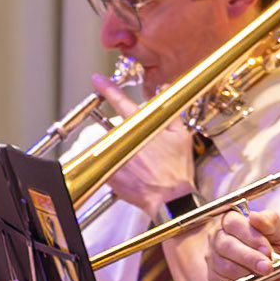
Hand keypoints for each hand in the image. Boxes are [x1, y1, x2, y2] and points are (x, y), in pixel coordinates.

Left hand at [96, 74, 196, 214]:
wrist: (171, 199)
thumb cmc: (177, 170)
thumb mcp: (181, 136)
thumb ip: (171, 111)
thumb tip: (166, 90)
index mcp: (141, 126)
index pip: (120, 101)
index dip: (107, 88)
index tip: (98, 81)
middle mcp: (124, 139)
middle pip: (116, 128)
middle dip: (127, 137)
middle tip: (145, 153)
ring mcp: (114, 156)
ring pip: (111, 146)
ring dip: (122, 152)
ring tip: (141, 168)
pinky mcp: (109, 173)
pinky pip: (107, 164)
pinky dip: (116, 167)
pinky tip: (133, 176)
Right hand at [208, 208, 279, 280]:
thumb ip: (271, 222)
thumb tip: (255, 216)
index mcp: (233, 221)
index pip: (233, 223)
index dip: (250, 236)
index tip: (268, 250)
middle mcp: (219, 238)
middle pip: (226, 246)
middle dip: (249, 258)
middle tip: (269, 268)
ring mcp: (215, 260)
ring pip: (227, 268)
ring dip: (252, 276)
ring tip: (276, 278)